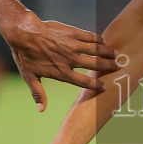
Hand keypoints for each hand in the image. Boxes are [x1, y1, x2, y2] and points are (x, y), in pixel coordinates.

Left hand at [2, 11, 119, 110]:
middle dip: (108, 67)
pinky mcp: (72, 33)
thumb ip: (38, 93)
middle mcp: (71, 60)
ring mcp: (73, 45)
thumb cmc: (25, 56)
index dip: (96, 85)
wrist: (24, 33)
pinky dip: (98, 39)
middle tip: (118, 67)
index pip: (84, 82)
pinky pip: (90, 36)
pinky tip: (103, 41)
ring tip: (116, 54)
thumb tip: (41, 110)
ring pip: (96, 50)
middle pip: (95, 65)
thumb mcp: (29, 77)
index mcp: (62, 73)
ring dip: (107, 52)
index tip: (104, 87)